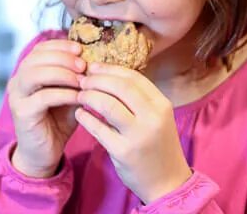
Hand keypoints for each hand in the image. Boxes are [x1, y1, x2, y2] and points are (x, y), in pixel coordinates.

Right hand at [8, 40, 84, 177]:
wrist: (45, 151)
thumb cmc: (59, 119)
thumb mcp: (70, 92)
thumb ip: (76, 76)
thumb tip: (94, 59)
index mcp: (28, 71)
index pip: (40, 48)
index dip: (60, 45)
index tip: (80, 49)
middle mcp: (18, 81)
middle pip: (36, 58)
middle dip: (63, 58)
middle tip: (84, 65)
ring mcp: (17, 97)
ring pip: (35, 74)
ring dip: (62, 73)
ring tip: (82, 80)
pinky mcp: (22, 113)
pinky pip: (43, 97)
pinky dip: (64, 94)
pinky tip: (79, 97)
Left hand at [75, 63, 191, 203]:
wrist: (167, 181)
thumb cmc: (158, 144)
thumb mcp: (158, 117)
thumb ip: (140, 99)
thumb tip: (110, 76)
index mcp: (162, 104)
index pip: (134, 77)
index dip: (111, 69)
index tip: (94, 66)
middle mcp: (153, 117)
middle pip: (120, 87)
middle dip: (97, 79)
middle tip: (83, 79)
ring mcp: (138, 135)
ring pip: (108, 105)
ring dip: (89, 96)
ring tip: (80, 95)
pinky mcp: (123, 152)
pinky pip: (98, 129)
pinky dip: (85, 118)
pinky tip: (79, 114)